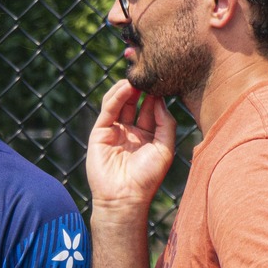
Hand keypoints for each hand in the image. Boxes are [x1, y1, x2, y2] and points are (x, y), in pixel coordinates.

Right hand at [85, 81, 175, 215]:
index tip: (164, 78)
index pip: (152, 108)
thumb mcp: (165, 148)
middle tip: (147, 71)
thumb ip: (166, 123)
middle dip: (141, 87)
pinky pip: (108, 110)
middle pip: (135, 102)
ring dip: (128, 89)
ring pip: (120, 102)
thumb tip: (160, 100)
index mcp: (149, 135)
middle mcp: (131, 131)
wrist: (125, 197)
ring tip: (136, 77)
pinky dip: (116, 97)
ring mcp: (115, 130)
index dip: (156, 93)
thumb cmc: (148, 177)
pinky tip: (125, 87)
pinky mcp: (100, 132)